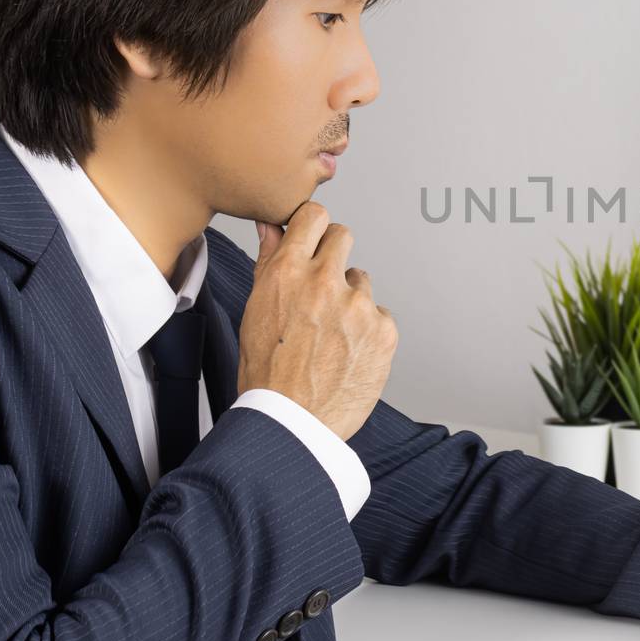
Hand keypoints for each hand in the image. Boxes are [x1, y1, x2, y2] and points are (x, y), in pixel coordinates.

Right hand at [237, 201, 396, 439]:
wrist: (291, 424)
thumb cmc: (268, 373)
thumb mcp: (256, 311)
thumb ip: (270, 263)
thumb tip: (271, 227)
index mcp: (287, 274)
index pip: (314, 216)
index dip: (313, 226)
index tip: (313, 238)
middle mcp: (324, 283)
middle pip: (343, 236)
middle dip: (333, 255)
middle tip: (323, 288)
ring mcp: (358, 306)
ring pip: (361, 282)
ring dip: (350, 300)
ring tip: (330, 336)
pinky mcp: (384, 330)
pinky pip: (379, 314)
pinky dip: (368, 330)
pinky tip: (348, 353)